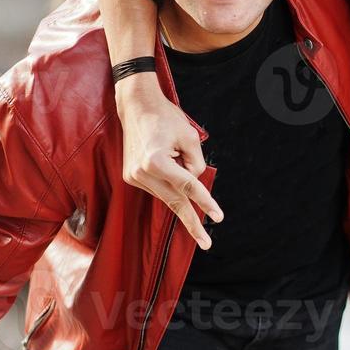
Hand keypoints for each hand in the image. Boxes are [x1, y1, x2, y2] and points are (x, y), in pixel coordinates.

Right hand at [116, 74, 221, 248]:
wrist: (136, 106)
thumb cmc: (166, 118)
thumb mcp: (190, 138)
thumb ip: (196, 164)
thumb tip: (195, 185)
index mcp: (156, 161)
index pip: (188, 186)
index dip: (206, 203)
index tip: (218, 218)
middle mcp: (141, 172)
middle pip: (175, 201)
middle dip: (192, 221)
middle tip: (207, 243)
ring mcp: (133, 176)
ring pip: (167, 195)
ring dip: (181, 191)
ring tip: (176, 160)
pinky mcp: (131, 177)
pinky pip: (158, 188)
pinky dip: (169, 185)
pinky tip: (167, 164)